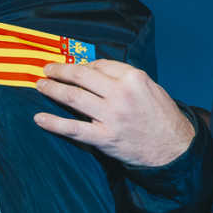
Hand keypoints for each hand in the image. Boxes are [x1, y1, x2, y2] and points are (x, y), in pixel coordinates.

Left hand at [33, 59, 194, 166]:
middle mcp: (121, 94)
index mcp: (133, 78)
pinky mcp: (105, 138)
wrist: (173, 148)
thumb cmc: (162, 116)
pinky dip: (53, 123)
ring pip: (73, 98)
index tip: (73, 68)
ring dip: (52, 89)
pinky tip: (39, 118)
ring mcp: (111, 117)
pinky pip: (73, 129)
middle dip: (60, 71)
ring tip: (40, 85)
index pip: (99, 65)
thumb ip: (124, 78)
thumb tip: (94, 71)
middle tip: (47, 69)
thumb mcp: (150, 87)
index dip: (82, 65)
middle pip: (81, 77)